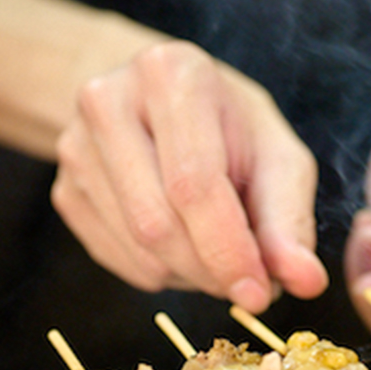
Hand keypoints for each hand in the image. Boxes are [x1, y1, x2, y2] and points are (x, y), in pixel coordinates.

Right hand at [51, 41, 327, 311]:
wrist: (158, 101)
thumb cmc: (230, 128)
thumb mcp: (276, 156)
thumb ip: (290, 220)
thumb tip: (307, 283)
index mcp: (172, 75)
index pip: (193, 183)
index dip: (227, 250)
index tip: (258, 294)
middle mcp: (109, 101)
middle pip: (157, 222)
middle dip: (210, 270)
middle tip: (247, 284)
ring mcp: (75, 146)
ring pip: (135, 246)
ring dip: (188, 274)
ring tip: (220, 256)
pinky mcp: (63, 187)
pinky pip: (114, 257)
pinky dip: (159, 271)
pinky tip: (184, 247)